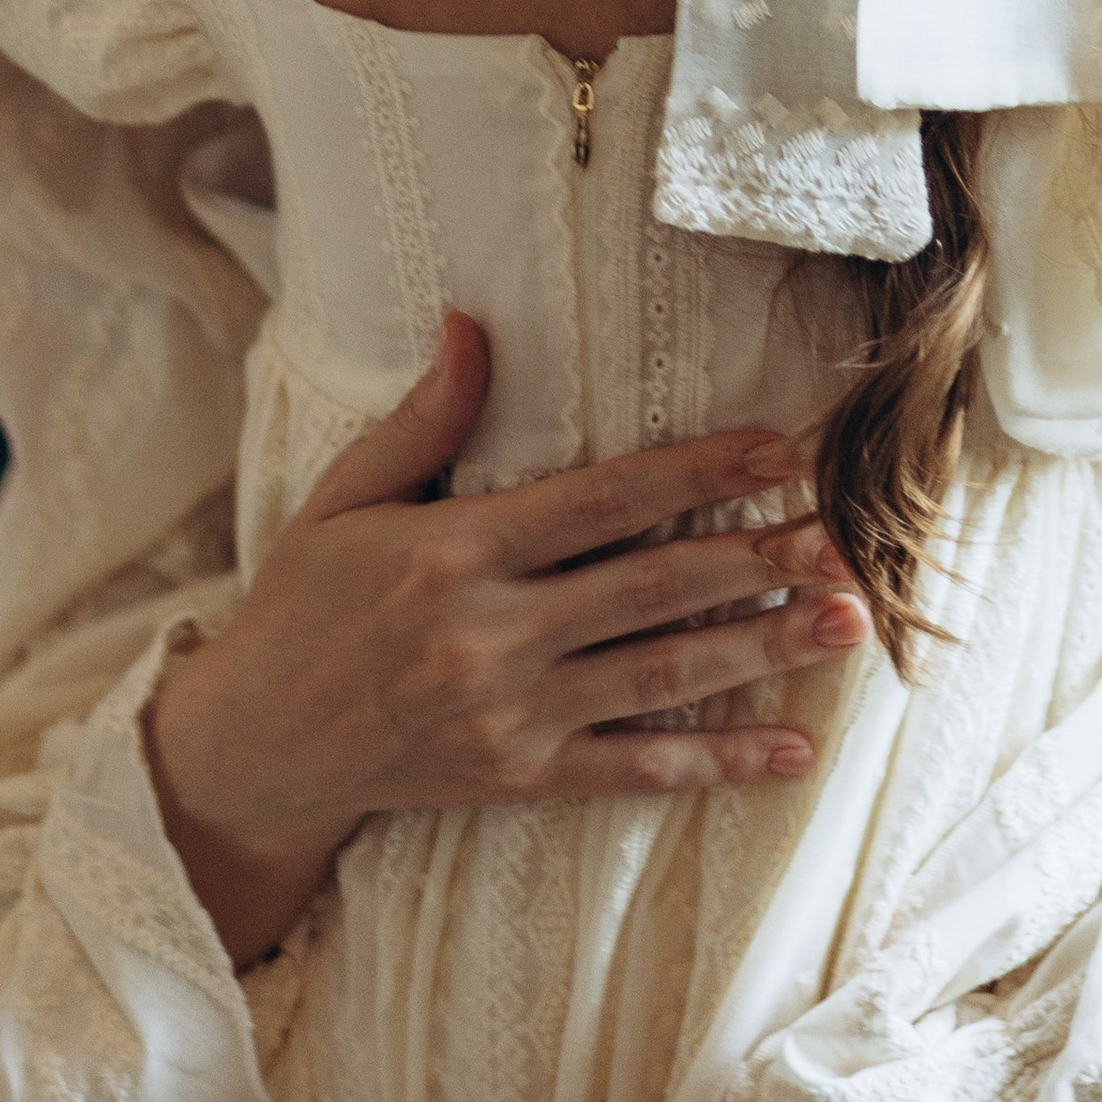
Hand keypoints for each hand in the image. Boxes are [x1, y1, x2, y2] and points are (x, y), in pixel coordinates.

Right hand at [149, 316, 865, 965]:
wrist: (251, 748)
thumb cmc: (304, 606)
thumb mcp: (346, 499)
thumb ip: (424, 418)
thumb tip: (472, 322)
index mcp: (455, 552)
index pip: (601, 501)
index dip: (697, 473)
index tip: (779, 448)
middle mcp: (491, 636)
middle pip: (652, 588)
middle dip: (758, 558)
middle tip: (847, 535)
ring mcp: (511, 716)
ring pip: (662, 677)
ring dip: (764, 648)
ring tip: (850, 620)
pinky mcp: (521, 779)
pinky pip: (636, 771)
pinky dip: (718, 764)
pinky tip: (793, 748)